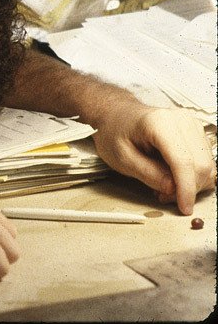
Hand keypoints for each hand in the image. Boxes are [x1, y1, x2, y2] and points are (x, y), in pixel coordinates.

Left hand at [90, 101, 215, 214]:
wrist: (116, 115)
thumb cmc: (115, 132)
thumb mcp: (121, 158)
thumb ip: (148, 174)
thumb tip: (173, 189)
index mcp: (160, 123)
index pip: (183, 161)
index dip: (186, 188)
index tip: (185, 208)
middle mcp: (182, 121)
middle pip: (201, 165)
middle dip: (188, 188)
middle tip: (164, 197)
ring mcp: (192, 125)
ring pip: (208, 165)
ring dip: (192, 184)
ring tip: (165, 186)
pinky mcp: (196, 133)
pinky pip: (205, 161)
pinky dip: (193, 176)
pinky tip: (172, 178)